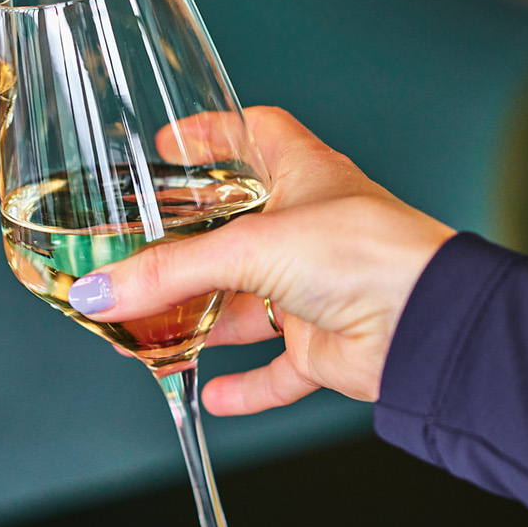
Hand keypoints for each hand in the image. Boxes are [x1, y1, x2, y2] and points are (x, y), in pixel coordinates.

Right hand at [66, 106, 454, 412]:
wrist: (426, 325)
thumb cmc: (366, 253)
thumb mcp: (250, 247)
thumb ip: (169, 271)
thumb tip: (101, 291)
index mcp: (303, 175)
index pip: (254, 134)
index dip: (212, 134)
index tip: (169, 144)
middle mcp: (310, 228)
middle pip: (234, 230)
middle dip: (184, 246)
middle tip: (134, 254)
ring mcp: (316, 287)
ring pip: (244, 304)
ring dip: (200, 320)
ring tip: (147, 329)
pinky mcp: (323, 343)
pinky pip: (275, 369)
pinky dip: (243, 384)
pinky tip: (208, 392)